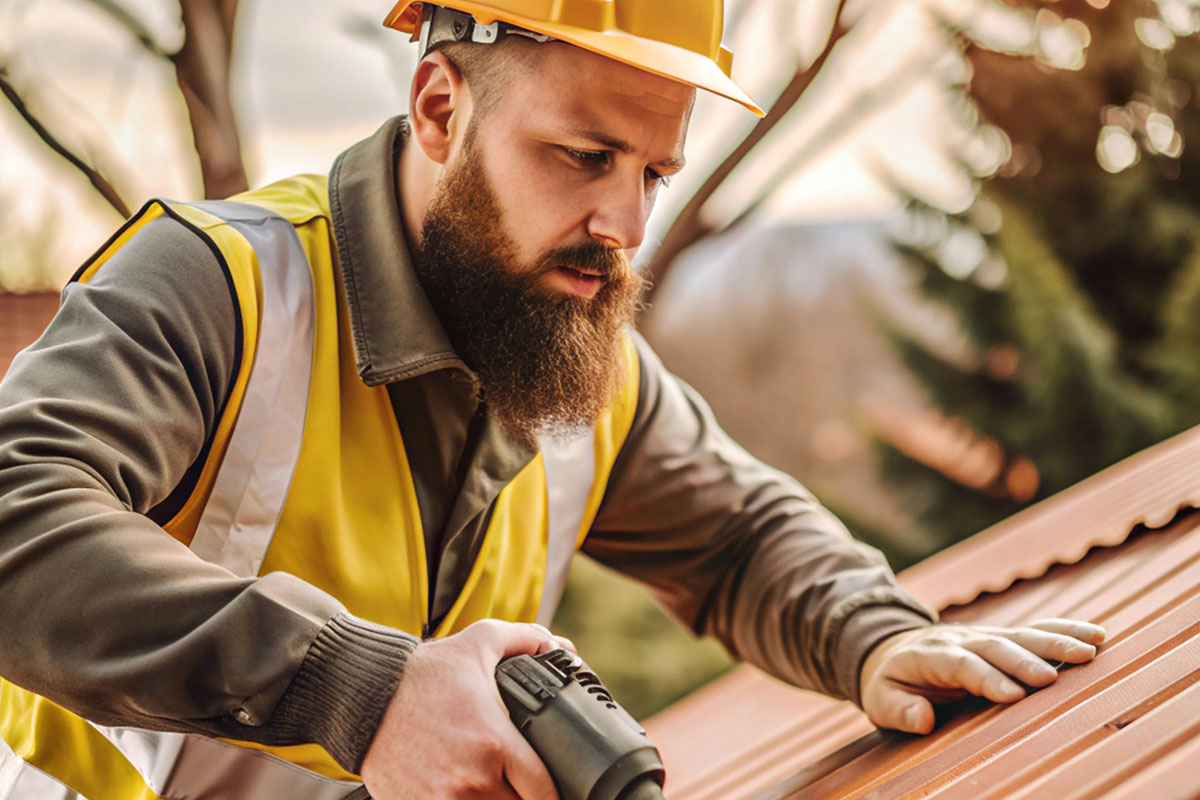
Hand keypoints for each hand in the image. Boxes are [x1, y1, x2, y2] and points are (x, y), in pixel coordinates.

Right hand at [361, 619, 574, 799]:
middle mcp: (472, 781)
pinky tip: (462, 791)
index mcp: (494, 743)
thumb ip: (528, 640)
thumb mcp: (480, 642)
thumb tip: (564, 649)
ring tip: (490, 783)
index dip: (556, 793)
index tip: (554, 787)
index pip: (545, 792)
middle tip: (520, 781)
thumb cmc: (422, 674)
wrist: (362, 695)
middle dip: (523, 796)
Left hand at [859, 618, 1105, 734]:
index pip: (961, 665)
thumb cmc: (890, 683)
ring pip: (1021, 635)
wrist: (891, 651)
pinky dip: (1064, 631)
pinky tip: (1096, 636)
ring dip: (1055, 642)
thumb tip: (921, 719)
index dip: (987, 678)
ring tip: (1090, 651)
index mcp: (931, 655)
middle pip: (996, 647)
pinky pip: (1034, 631)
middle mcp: (961, 640)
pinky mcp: (1001, 638)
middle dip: (1024, 661)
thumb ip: (899, 710)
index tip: (1013, 694)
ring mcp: (983, 636)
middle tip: (1052, 678)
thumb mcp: (881, 701)